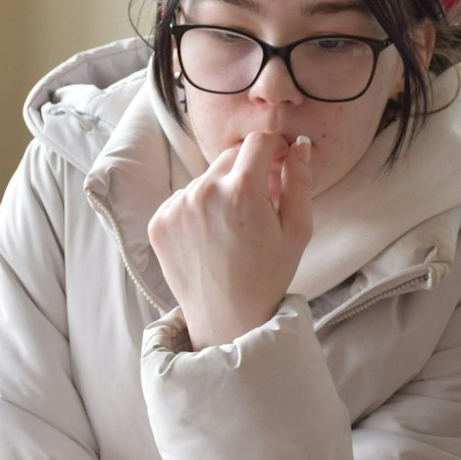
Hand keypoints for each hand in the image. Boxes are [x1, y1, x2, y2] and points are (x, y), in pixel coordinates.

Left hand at [149, 132, 313, 348]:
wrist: (226, 317)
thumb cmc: (267, 276)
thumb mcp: (296, 231)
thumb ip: (300, 182)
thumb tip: (301, 146)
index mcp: (241, 191)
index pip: (259, 142)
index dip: (275, 146)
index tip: (280, 158)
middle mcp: (203, 192)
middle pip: (231, 156)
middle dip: (250, 169)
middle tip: (262, 199)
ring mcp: (176, 206)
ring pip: (207, 178)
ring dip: (223, 190)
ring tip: (234, 228)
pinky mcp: (159, 221)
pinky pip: (184, 198)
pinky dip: (200, 208)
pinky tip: (212, 236)